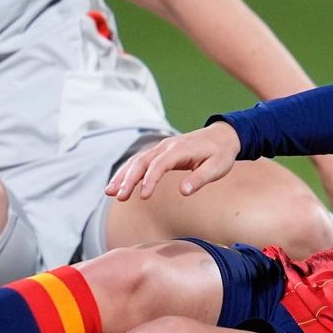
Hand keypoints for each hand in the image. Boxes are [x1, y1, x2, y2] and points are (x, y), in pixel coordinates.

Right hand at [106, 122, 240, 200]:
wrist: (222, 136)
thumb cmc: (221, 153)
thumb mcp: (217, 167)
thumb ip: (200, 179)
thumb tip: (184, 191)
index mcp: (181, 149)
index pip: (160, 164)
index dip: (150, 180)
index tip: (143, 197)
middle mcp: (167, 146)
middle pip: (142, 161)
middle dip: (128, 178)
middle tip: (119, 196)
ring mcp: (161, 147)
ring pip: (137, 160)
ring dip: (123, 175)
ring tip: (110, 193)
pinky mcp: (160, 152)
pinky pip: (140, 161)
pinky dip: (127, 172)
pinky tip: (118, 185)